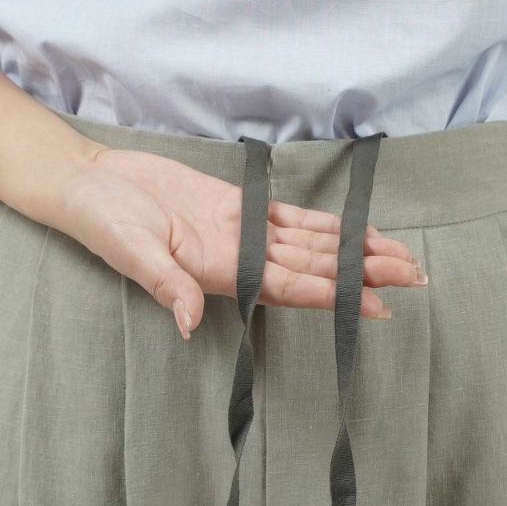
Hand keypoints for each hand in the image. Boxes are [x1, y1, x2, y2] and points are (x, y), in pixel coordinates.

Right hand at [50, 144, 426, 338]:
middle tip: (415, 277)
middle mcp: (242, 258)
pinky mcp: (237, 209)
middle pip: (316, 268)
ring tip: (400, 257)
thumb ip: (162, 284)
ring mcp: (243, 234)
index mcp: (221, 273)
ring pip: (313, 244)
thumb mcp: (130, 252)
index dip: (335, 295)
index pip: (292, 286)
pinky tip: (356, 231)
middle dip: (365, 273)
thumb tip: (183, 320)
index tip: (377, 304)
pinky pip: (291, 219)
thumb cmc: (104, 221)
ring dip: (355, 251)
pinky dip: (326, 225)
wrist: (92, 185)